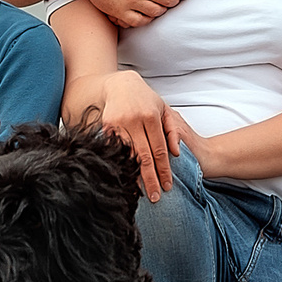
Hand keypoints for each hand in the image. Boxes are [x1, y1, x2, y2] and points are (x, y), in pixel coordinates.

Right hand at [99, 70, 185, 200]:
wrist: (120, 84)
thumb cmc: (144, 98)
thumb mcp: (163, 109)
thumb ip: (172, 130)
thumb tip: (176, 153)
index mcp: (151, 117)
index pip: (159, 150)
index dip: (164, 170)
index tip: (167, 186)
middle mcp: (134, 121)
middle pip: (144, 157)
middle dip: (150, 179)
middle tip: (156, 197)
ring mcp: (118, 123)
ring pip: (128, 156)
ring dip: (134, 175)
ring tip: (141, 192)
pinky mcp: (106, 126)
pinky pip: (115, 150)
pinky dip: (120, 164)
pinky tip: (125, 177)